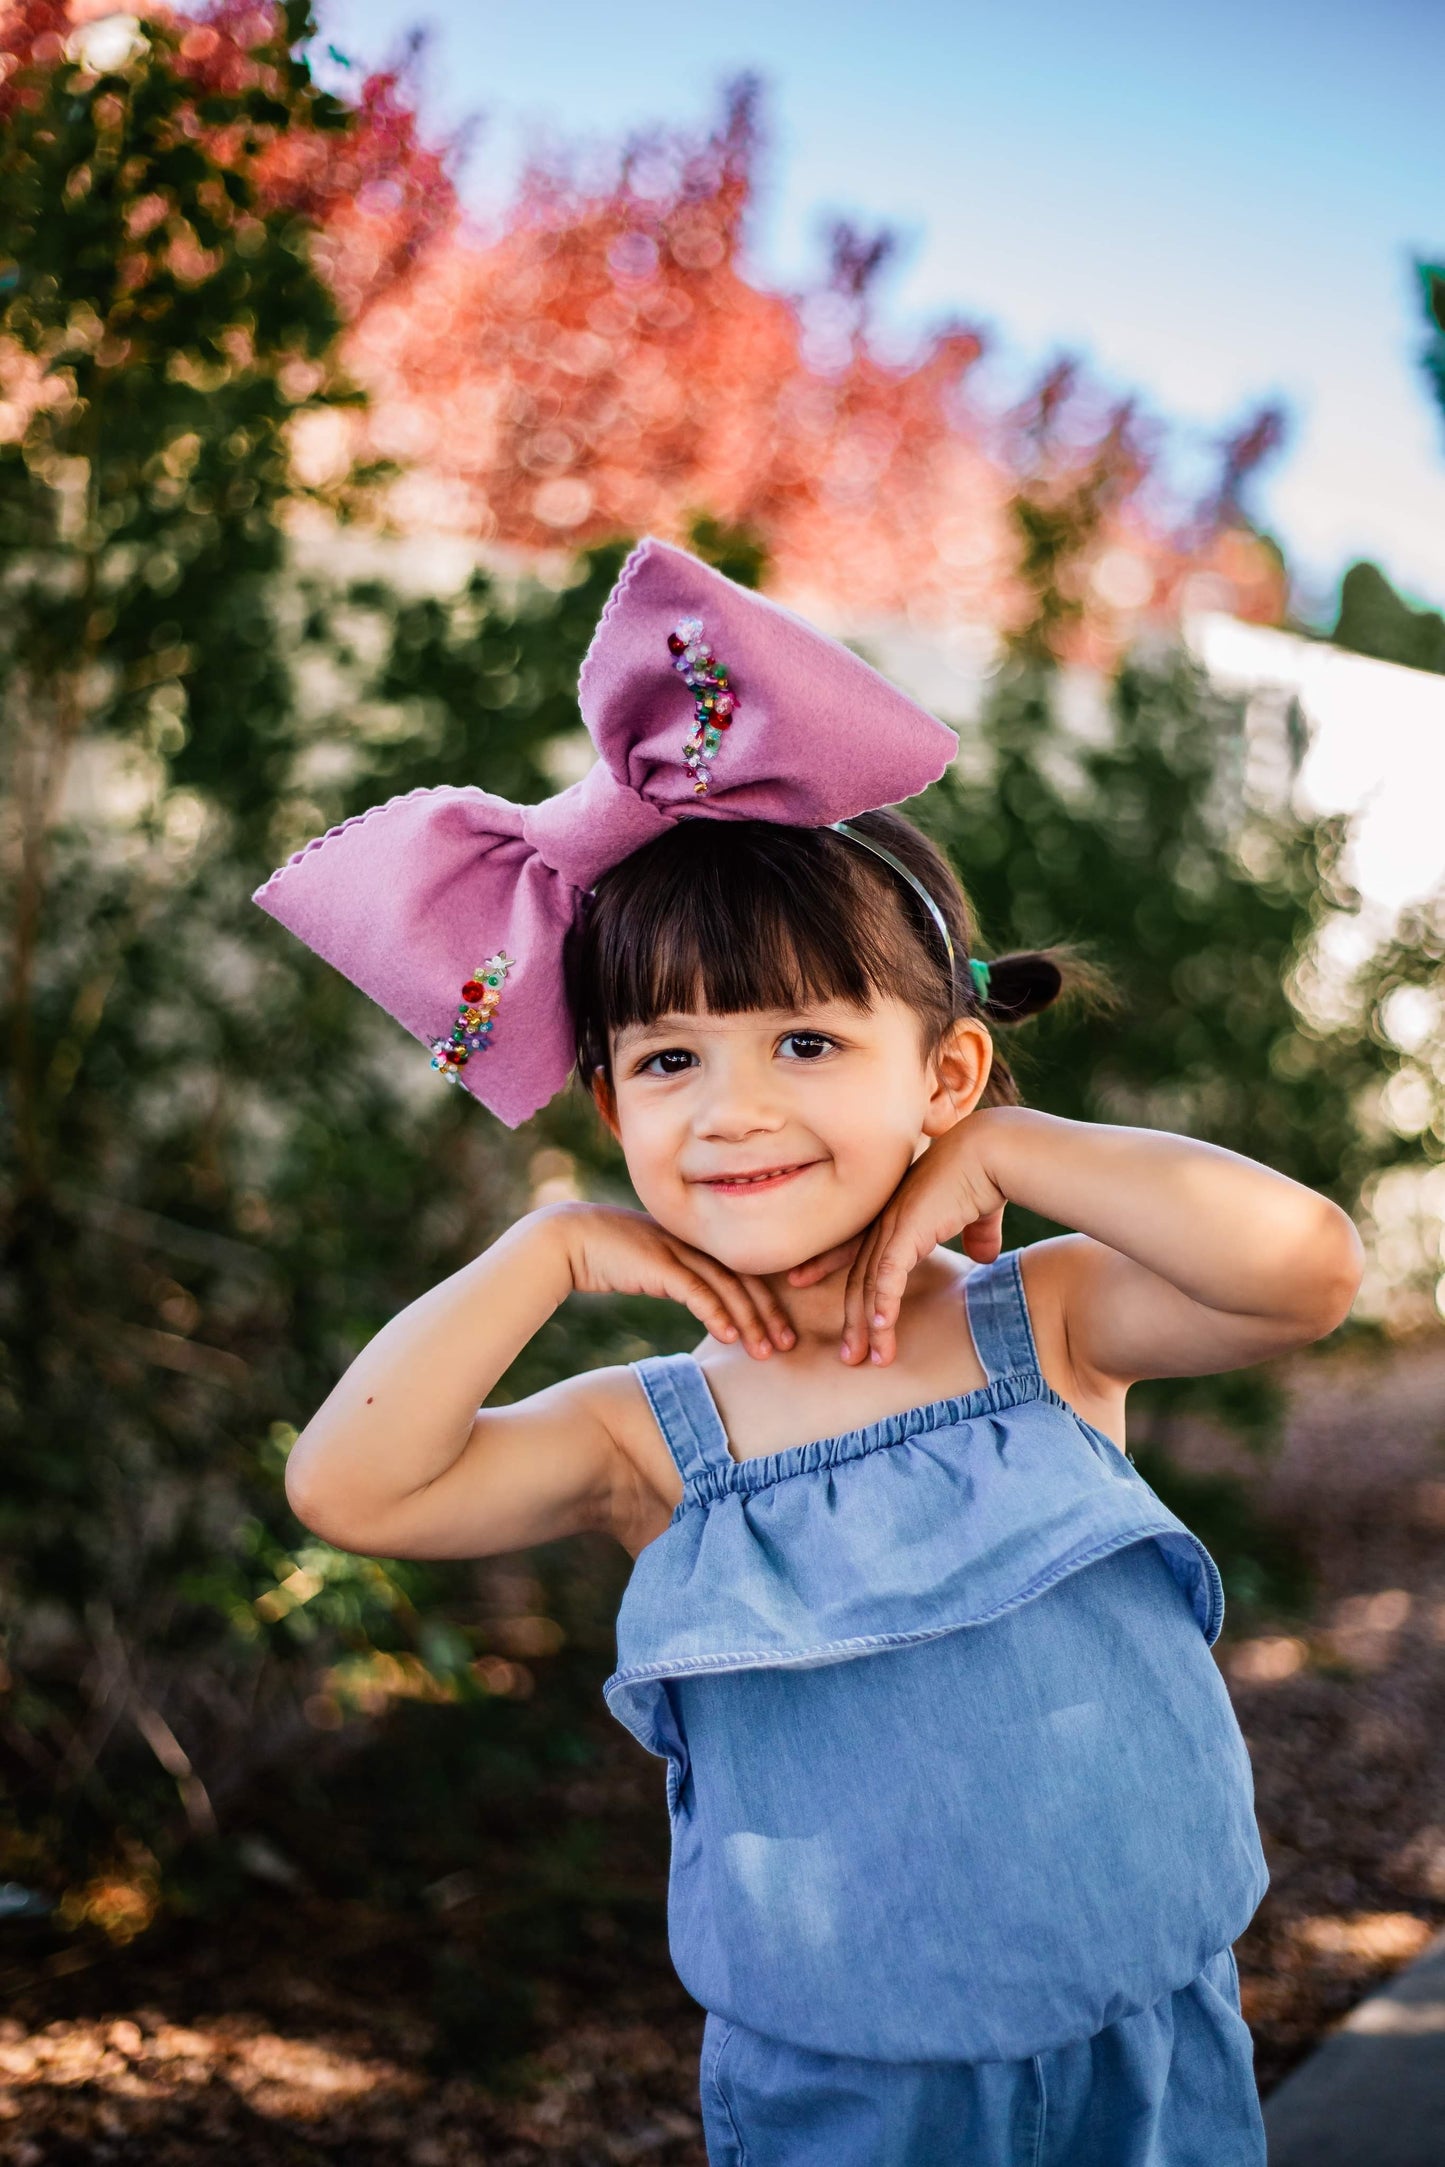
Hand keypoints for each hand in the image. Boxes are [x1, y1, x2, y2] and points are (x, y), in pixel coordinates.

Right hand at [543, 1203, 794, 1360]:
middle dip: (771, 1314)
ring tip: (767, 1352)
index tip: (784, 1332)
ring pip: (727, 1286)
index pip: (746, 1271)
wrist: (567, 1239)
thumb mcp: (654, 1267)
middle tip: (790, 1346)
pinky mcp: (658, 1262)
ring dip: (750, 1321)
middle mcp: (695, 1243)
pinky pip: (695, 1290)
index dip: (769, 1301)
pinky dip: (716, 1313)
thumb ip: (681, 1278)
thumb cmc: (608, 1257)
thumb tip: (703, 1304)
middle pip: (747, 1278)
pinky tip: (729, 1337)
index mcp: (698, 1243)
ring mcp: (678, 1250)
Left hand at [787, 1115, 1007, 1366]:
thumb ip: (975, 1236)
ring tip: (863, 1358)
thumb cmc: (987, 1174)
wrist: (992, 1151)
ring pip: (869, 1285)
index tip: (800, 1278)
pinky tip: (882, 1331)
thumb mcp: (977, 1214)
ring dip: (867, 1325)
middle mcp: (885, 1218)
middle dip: (850, 1317)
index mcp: (895, 1212)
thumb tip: (983, 1257)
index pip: (853, 1242)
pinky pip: (888, 1277)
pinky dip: (883, 1305)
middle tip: (847, 1353)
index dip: (826, 1262)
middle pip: (856, 1275)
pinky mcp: (907, 1231)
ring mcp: (892, 1225)